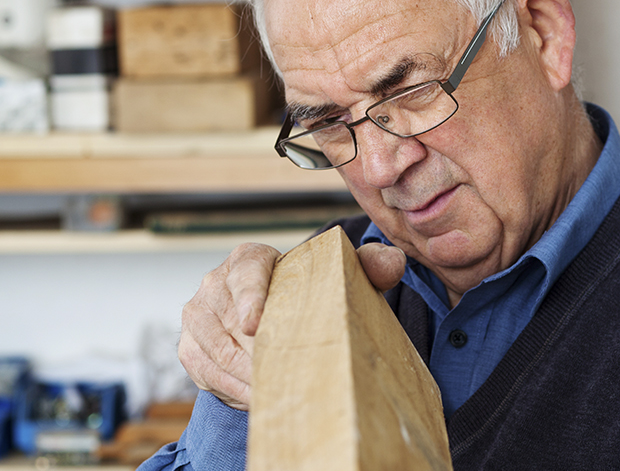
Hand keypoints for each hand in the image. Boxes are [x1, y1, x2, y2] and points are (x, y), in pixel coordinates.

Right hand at [178, 240, 405, 411]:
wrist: (275, 313)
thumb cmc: (307, 292)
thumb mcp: (340, 276)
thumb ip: (369, 265)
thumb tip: (392, 262)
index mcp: (249, 258)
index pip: (245, 273)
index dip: (249, 297)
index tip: (255, 324)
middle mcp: (216, 282)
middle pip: (230, 322)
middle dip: (257, 354)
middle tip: (287, 377)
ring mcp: (198, 315)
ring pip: (216, 352)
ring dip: (246, 378)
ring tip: (278, 394)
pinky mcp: (190, 346)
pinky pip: (206, 373)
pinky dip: (232, 389)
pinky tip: (259, 398)